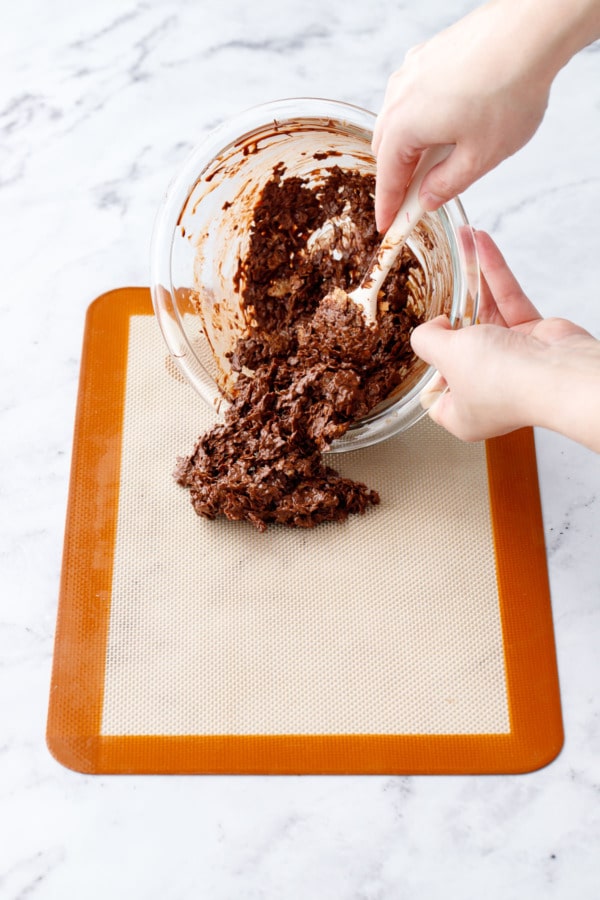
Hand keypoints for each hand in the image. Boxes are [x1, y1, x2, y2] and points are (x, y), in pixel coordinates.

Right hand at [372, 0, 599, 231]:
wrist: (530, 30)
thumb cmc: (508, 92)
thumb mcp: (480, 157)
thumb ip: (447, 185)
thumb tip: (427, 199)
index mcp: (403, 128)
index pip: (388, 179)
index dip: (388, 208)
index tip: (387, 227)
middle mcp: (397, 98)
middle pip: (387, 150)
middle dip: (397, 177)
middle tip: (413, 201)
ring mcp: (410, 72)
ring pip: (398, 120)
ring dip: (409, 146)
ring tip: (433, 163)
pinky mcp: (428, 55)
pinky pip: (412, 96)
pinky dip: (419, 118)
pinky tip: (443, 123)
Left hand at [411, 232, 599, 451]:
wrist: (557, 374)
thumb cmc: (503, 379)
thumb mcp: (445, 355)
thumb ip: (427, 340)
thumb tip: (427, 331)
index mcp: (461, 411)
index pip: (434, 391)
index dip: (425, 367)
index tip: (421, 344)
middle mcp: (485, 389)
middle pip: (459, 347)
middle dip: (449, 311)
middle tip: (435, 281)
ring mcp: (510, 362)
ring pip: (484, 314)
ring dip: (473, 278)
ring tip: (461, 244)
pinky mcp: (531, 337)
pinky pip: (507, 300)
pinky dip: (494, 272)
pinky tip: (481, 246)